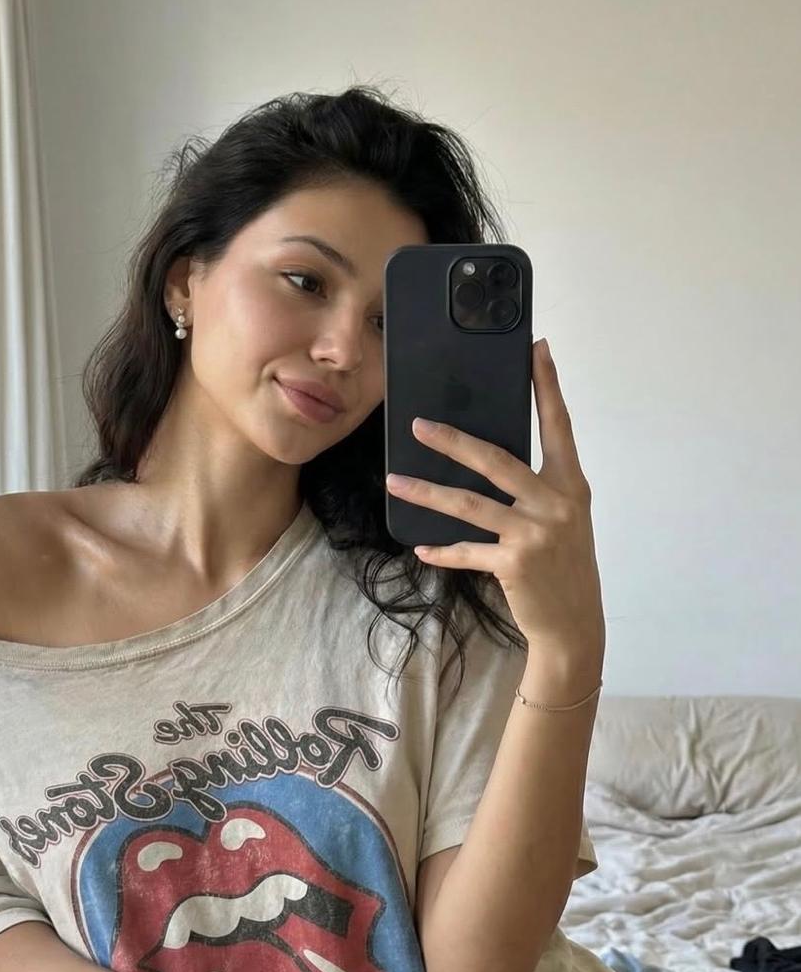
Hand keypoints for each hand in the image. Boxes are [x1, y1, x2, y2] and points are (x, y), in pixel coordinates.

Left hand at [385, 338, 603, 658]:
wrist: (575, 623)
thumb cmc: (565, 564)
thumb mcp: (563, 518)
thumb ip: (539, 487)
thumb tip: (490, 457)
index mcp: (571, 485)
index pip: (559, 425)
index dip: (547, 386)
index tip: (536, 348)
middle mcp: (557, 504)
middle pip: (497, 460)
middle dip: (453, 441)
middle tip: (418, 424)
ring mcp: (535, 534)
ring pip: (470, 504)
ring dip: (427, 493)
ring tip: (395, 481)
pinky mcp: (515, 563)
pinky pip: (467, 551)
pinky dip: (442, 551)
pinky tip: (421, 548)